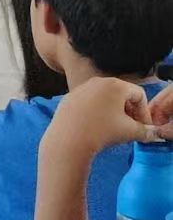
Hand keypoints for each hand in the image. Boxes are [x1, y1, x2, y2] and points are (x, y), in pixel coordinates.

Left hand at [46, 75, 172, 159]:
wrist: (69, 138)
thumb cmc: (103, 130)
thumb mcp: (131, 132)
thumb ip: (145, 130)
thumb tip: (151, 132)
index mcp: (115, 85)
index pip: (139, 95)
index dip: (145, 112)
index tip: (143, 128)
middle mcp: (98, 81)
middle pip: (122, 94)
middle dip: (130, 112)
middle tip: (132, 129)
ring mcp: (81, 88)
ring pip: (105, 98)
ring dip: (115, 112)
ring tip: (115, 129)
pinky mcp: (70, 97)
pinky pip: (90, 102)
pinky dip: (98, 111)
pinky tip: (97, 126)